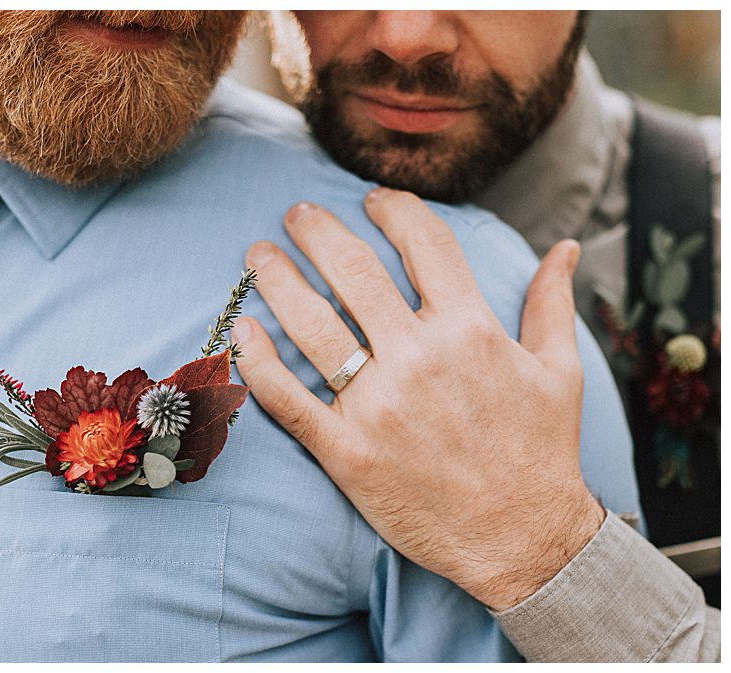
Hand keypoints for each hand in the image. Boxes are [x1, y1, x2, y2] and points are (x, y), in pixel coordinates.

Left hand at [232, 188, 604, 610]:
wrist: (524, 540)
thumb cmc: (544, 453)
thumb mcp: (561, 372)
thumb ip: (552, 303)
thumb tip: (567, 247)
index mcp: (472, 330)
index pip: (423, 242)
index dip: (392, 209)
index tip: (371, 200)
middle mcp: (419, 357)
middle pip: (352, 269)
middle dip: (316, 230)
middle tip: (295, 214)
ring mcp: (378, 404)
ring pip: (311, 323)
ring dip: (276, 279)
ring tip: (257, 255)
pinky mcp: (347, 450)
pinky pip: (288, 397)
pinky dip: (257, 361)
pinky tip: (241, 330)